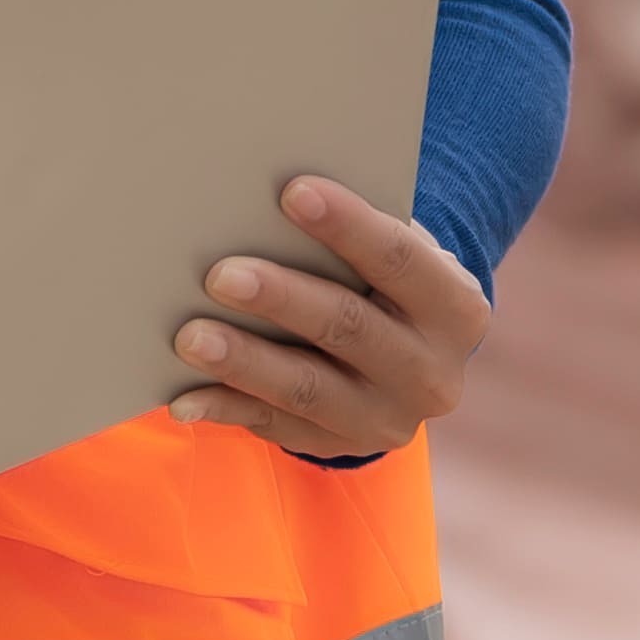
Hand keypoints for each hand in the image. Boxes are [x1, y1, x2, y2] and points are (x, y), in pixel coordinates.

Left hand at [167, 175, 487, 459]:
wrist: (410, 355)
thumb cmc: (384, 277)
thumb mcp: (397, 252)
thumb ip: (357, 233)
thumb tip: (265, 201)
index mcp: (456, 308)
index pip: (400, 259)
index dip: (348, 226)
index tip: (291, 191)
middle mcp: (432, 373)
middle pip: (349, 328)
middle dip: (281, 298)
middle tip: (219, 274)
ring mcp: (388, 420)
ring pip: (308, 388)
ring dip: (245, 361)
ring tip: (189, 337)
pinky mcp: (341, 447)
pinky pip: (276, 427)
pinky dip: (226, 408)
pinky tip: (184, 396)